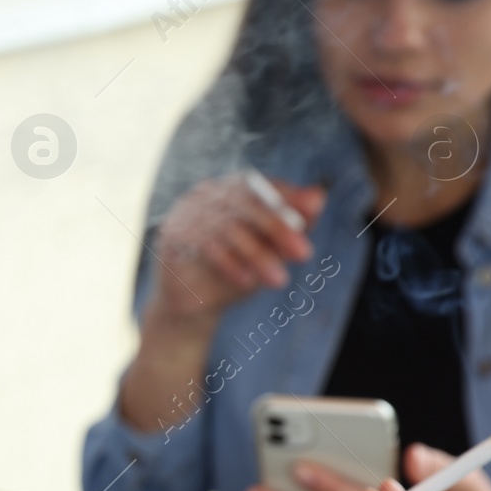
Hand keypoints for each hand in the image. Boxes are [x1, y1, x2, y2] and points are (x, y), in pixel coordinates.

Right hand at [148, 172, 324, 324]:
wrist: (194, 305)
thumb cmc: (237, 270)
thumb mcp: (271, 250)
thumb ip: (293, 224)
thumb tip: (319, 196)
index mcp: (232, 190)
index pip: (261, 185)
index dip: (287, 196)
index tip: (312, 211)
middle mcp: (207, 194)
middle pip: (245, 203)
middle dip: (277, 228)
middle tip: (303, 253)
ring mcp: (186, 211)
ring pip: (226, 227)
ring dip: (256, 254)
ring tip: (279, 280)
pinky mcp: (171, 234)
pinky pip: (203, 244)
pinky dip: (228, 263)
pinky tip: (246, 282)